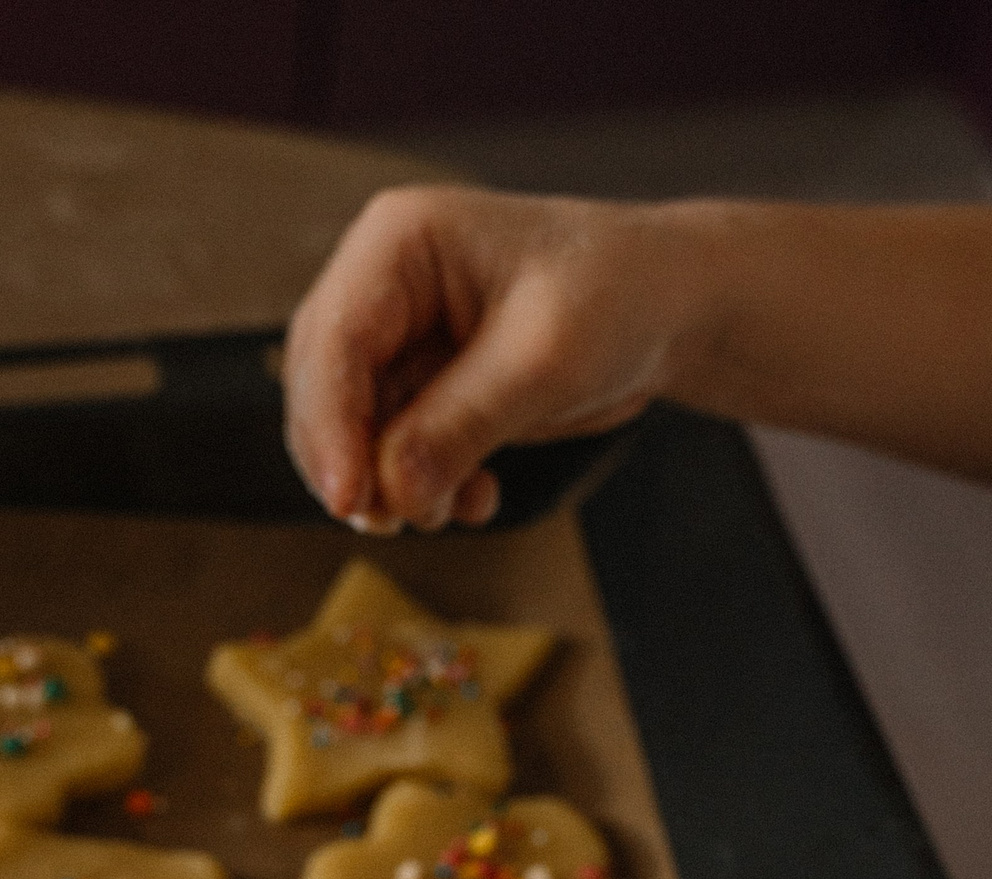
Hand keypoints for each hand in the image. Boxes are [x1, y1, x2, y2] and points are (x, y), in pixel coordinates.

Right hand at [284, 184, 685, 533]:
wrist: (669, 308)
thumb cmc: (619, 296)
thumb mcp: (545, 361)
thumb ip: (460, 426)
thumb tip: (390, 493)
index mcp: (400, 242)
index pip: (334, 340)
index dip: (330, 427)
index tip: (350, 501)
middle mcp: (383, 285)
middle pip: (322, 389)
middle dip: (352, 463)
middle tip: (392, 522)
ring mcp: (398, 339)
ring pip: (349, 431)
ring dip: (389, 485)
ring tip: (451, 510)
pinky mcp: (419, 387)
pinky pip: (389, 453)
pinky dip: (420, 489)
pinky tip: (474, 500)